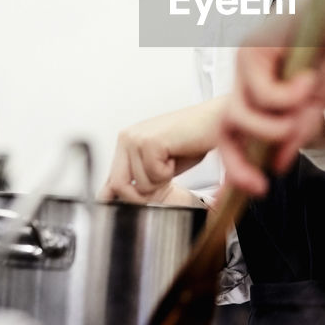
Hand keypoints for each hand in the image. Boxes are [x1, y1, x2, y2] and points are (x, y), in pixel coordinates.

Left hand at [99, 97, 224, 202]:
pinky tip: (176, 155)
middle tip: (163, 181)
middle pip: (118, 185)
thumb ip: (140, 178)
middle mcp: (127, 137)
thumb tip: (121, 199)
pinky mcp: (150, 142)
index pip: (110, 181)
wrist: (214, 121)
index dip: (124, 197)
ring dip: (162, 180)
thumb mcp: (160, 164)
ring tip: (173, 160)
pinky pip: (155, 175)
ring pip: (140, 184)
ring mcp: (137, 139)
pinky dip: (170, 173)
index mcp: (127, 141)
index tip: (137, 203)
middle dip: (142, 195)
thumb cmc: (192, 140)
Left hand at [218, 0, 324, 194]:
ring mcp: (246, 63)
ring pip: (241, 116)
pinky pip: (261, 93)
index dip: (241, 166)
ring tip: (304, 109)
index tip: (256, 191)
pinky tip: (309, 79)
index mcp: (264, 90)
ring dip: (273, 126)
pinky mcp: (251, 49)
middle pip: (226, 130)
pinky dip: (287, 96)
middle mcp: (248, 77)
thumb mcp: (320, 102)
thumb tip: (276, 163)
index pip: (240, 134)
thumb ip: (297, 130)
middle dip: (238, 163)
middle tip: (260, 184)